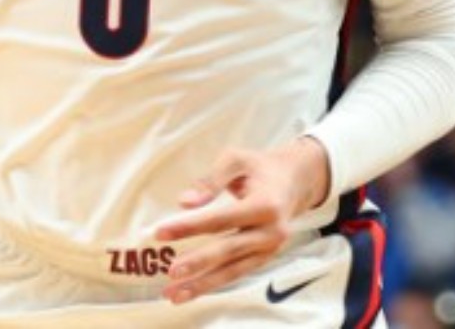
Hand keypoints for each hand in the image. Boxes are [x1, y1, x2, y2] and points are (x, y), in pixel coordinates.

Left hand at [155, 138, 329, 304]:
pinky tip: (192, 289)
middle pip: (229, 250)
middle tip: (171, 272)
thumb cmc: (259, 167)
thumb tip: (184, 203)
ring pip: (233, 270)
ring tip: (175, 293)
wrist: (293, 181)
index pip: (221, 219)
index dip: (190, 227)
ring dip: (203, 284)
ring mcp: (270, 248)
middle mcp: (271, 231)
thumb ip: (210, 180)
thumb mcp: (236, 160)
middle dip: (198, 263)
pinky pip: (237, 273)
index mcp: (265, 204)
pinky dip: (215, 283)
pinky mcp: (265, 257)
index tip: (161, 233)